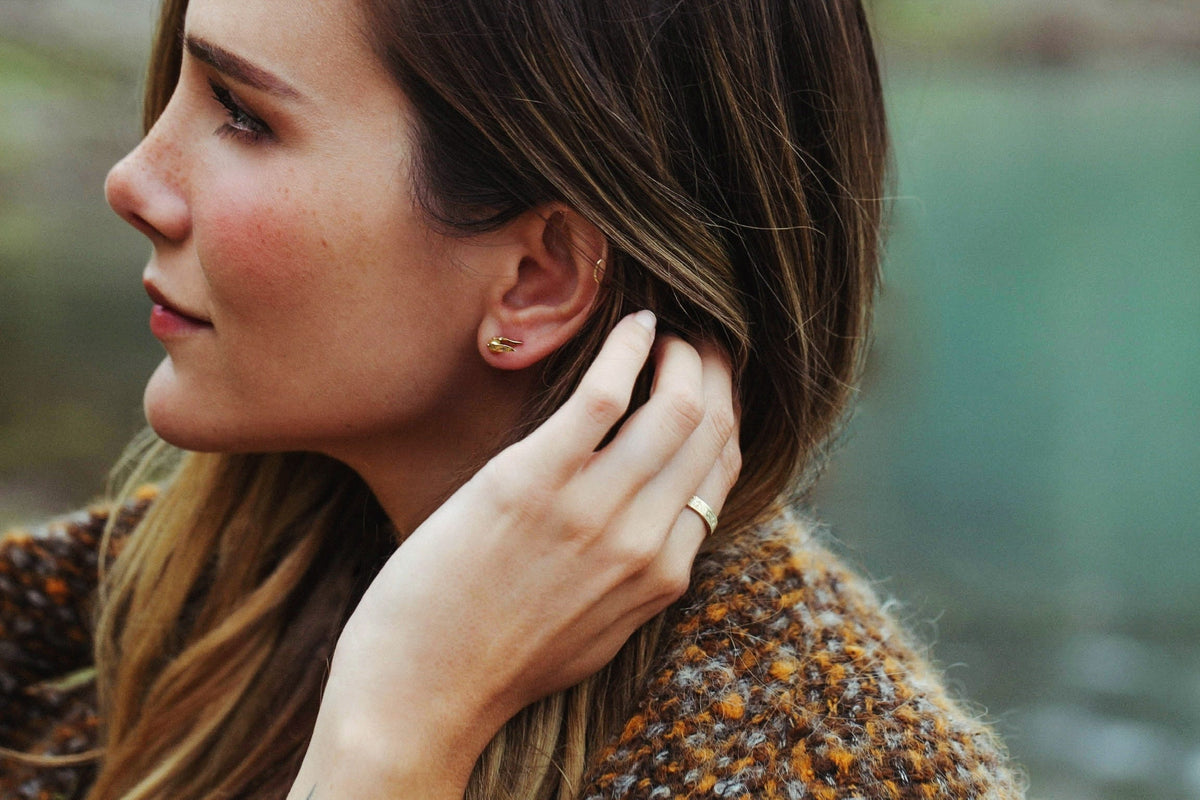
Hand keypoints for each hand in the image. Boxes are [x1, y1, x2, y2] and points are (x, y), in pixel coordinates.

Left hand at [289, 311, 740, 798]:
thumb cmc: (498, 661)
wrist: (422, 696)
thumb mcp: (598, 630)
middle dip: (715, 372)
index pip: (721, 472)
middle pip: (710, 431)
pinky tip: (632, 324)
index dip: (725, 414)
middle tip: (698, 340)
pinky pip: (603, 396)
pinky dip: (627, 348)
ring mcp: (590, 512)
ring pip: (675, 407)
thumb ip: (637, 578)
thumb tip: (656, 522)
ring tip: (666, 330)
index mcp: (662, 576)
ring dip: (682, 354)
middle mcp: (641, 542)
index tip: (710, 381)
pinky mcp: (530, 483)